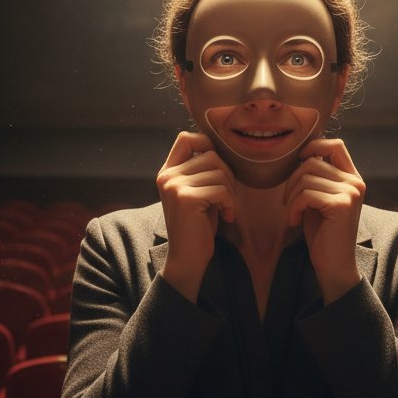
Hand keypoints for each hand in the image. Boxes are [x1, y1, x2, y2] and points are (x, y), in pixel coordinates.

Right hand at [156, 131, 235, 302]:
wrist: (188, 259)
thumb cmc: (198, 225)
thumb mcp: (198, 191)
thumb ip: (202, 169)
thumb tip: (223, 145)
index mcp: (168, 172)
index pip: (186, 138)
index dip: (207, 145)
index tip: (218, 168)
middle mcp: (167, 176)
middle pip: (211, 155)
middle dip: (227, 175)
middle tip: (226, 198)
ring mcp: (174, 186)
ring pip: (219, 172)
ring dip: (230, 191)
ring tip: (225, 208)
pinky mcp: (185, 199)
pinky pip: (221, 189)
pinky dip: (230, 203)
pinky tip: (227, 216)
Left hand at [282, 138, 364, 303]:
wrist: (334, 266)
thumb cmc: (322, 232)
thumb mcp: (319, 198)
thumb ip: (316, 176)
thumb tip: (301, 152)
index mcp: (352, 178)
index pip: (335, 145)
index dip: (313, 146)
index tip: (298, 162)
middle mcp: (355, 182)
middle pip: (313, 161)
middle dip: (292, 179)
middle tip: (288, 202)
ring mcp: (350, 193)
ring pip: (306, 177)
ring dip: (291, 196)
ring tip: (292, 213)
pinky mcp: (341, 205)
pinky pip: (306, 194)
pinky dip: (293, 207)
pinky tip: (294, 221)